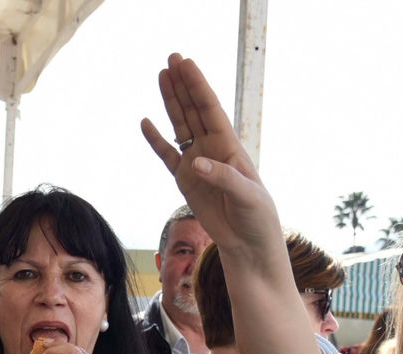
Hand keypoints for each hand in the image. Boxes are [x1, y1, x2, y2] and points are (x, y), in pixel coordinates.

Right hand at [140, 53, 282, 261]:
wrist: (248, 244)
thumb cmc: (257, 217)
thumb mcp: (247, 197)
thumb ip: (223, 178)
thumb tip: (196, 164)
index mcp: (229, 147)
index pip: (210, 109)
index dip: (197, 85)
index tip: (185, 64)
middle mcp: (211, 149)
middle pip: (193, 110)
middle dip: (183, 85)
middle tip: (171, 59)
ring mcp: (196, 163)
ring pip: (180, 126)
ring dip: (170, 102)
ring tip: (161, 76)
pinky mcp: (184, 181)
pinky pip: (166, 155)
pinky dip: (156, 140)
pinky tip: (146, 122)